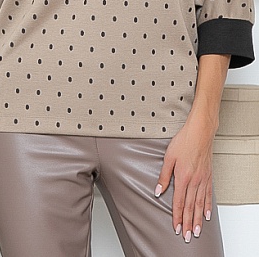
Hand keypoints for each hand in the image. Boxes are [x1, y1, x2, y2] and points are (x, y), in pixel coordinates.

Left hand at [154, 117, 214, 242]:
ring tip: (196, 231)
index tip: (176, 227)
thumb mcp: (169, 157)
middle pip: (191, 207)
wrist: (200, 132)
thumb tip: (158, 190)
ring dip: (198, 219)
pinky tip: (206, 214)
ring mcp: (203, 179)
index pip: (179, 202)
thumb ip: (164, 175)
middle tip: (187, 236)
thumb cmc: (184, 141)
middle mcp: (195, 181)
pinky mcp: (208, 176)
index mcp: (183, 177)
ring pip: (200, 204)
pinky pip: (208, 195)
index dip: (177, 216)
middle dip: (188, 223)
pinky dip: (207, 206)